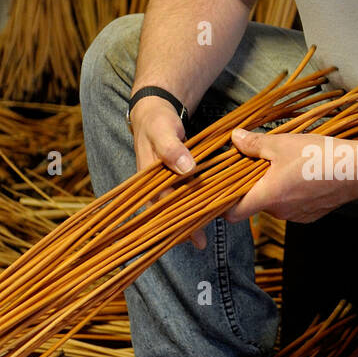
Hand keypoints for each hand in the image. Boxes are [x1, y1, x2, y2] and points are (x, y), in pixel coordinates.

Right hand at [128, 95, 206, 249]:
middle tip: (201, 243)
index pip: (162, 206)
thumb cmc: (156, 122)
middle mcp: (155, 186)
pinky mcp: (175, 178)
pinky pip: (185, 194)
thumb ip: (172, 148)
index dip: (177, 221)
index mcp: (148, 180)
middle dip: (184, 227)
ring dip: (191, 217)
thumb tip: (187, 168)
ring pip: (178, 205)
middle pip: (169, 211)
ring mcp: (165, 183)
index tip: (192, 236)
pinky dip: (195, 201)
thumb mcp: (162, 130)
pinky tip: (209, 209)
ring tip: (205, 236)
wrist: (155, 113)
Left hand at [223, 129, 357, 222]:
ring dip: (275, 187)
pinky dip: (293, 192)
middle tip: (260, 162)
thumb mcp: (281, 143)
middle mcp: (280, 212)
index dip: (223, 204)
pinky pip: (294, 205)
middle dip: (254, 184)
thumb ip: (254, 144)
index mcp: (267, 196)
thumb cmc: (318, 156)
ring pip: (276, 203)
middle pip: (255, 203)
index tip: (221, 190)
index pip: (233, 214)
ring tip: (287, 164)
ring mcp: (297, 216)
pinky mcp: (312, 215)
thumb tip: (235, 138)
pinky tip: (304, 174)